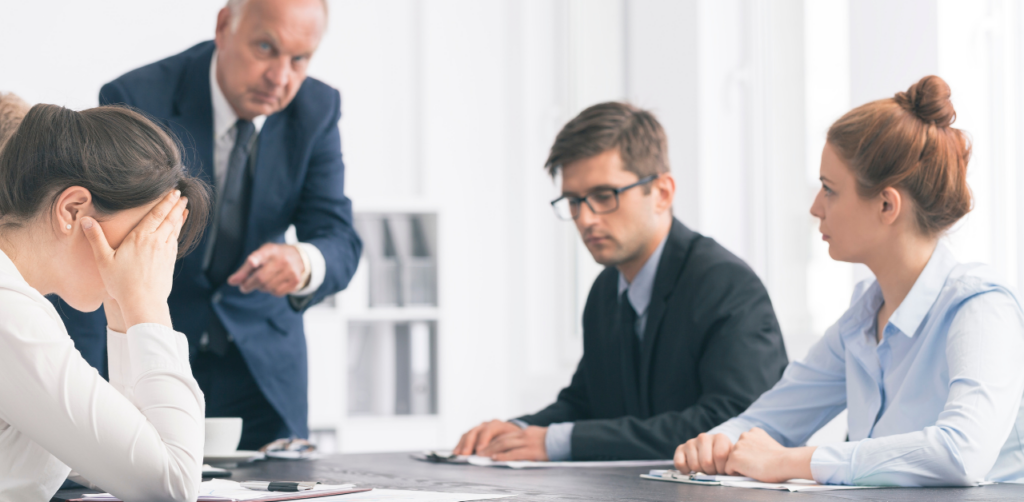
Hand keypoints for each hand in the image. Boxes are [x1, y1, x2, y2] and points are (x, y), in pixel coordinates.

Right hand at [83, 190, 186, 328]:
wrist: (144, 303)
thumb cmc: (121, 283)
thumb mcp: (104, 260)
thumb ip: (96, 238)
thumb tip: (85, 220)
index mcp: (140, 238)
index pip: (156, 214)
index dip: (165, 202)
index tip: (173, 192)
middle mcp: (156, 242)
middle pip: (169, 219)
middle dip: (176, 205)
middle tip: (182, 195)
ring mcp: (165, 252)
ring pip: (174, 230)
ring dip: (179, 217)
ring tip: (184, 208)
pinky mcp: (170, 262)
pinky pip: (175, 242)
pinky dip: (178, 232)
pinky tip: (177, 231)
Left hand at [227, 243, 306, 295]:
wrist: (299, 257)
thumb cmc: (273, 257)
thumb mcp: (260, 256)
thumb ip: (245, 269)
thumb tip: (231, 282)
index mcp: (270, 250)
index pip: (262, 254)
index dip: (256, 259)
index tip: (251, 262)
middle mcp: (282, 259)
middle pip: (261, 278)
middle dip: (249, 285)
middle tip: (244, 287)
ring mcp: (290, 270)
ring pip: (268, 287)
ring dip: (260, 288)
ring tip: (262, 282)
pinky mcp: (295, 280)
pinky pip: (277, 292)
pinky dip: (271, 291)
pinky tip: (272, 284)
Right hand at [453, 420, 522, 455]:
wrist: (511, 433)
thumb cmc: (512, 439)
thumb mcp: (512, 442)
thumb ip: (505, 447)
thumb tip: (498, 457)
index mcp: (498, 425)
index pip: (489, 430)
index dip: (483, 440)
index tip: (479, 451)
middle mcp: (486, 425)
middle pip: (476, 431)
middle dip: (469, 443)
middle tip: (465, 454)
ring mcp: (479, 428)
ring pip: (468, 434)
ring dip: (463, 444)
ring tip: (458, 454)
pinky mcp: (473, 433)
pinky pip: (465, 437)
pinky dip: (460, 444)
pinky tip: (456, 452)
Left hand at [478, 426, 548, 460]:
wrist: (564, 440)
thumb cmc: (551, 442)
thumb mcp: (536, 437)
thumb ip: (524, 441)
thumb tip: (512, 449)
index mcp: (524, 432)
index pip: (503, 435)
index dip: (492, 441)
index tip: (482, 446)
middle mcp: (523, 435)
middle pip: (501, 439)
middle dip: (488, 445)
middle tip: (478, 452)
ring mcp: (527, 443)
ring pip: (504, 444)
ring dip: (491, 450)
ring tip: (482, 456)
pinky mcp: (531, 451)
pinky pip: (514, 453)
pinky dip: (503, 456)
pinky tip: (495, 459)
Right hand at [674, 432, 732, 474]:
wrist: (713, 454)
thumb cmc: (725, 460)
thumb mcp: (732, 460)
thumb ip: (733, 465)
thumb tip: (732, 473)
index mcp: (720, 438)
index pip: (720, 456)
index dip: (722, 468)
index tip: (724, 470)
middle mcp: (704, 437)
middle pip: (706, 462)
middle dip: (711, 472)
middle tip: (714, 471)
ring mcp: (691, 442)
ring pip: (694, 465)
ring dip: (700, 472)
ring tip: (705, 469)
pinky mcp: (680, 448)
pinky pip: (679, 463)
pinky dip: (685, 471)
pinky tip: (692, 469)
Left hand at [725, 428, 814, 482]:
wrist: (785, 462)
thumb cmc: (782, 459)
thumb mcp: (769, 445)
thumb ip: (758, 446)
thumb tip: (753, 456)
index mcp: (754, 432)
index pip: (745, 445)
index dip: (750, 455)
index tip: (761, 460)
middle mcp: (744, 435)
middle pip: (737, 452)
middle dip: (744, 460)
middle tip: (757, 466)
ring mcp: (737, 446)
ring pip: (732, 460)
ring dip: (740, 466)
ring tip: (754, 469)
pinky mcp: (734, 458)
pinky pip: (728, 469)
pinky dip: (736, 474)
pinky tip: (749, 473)